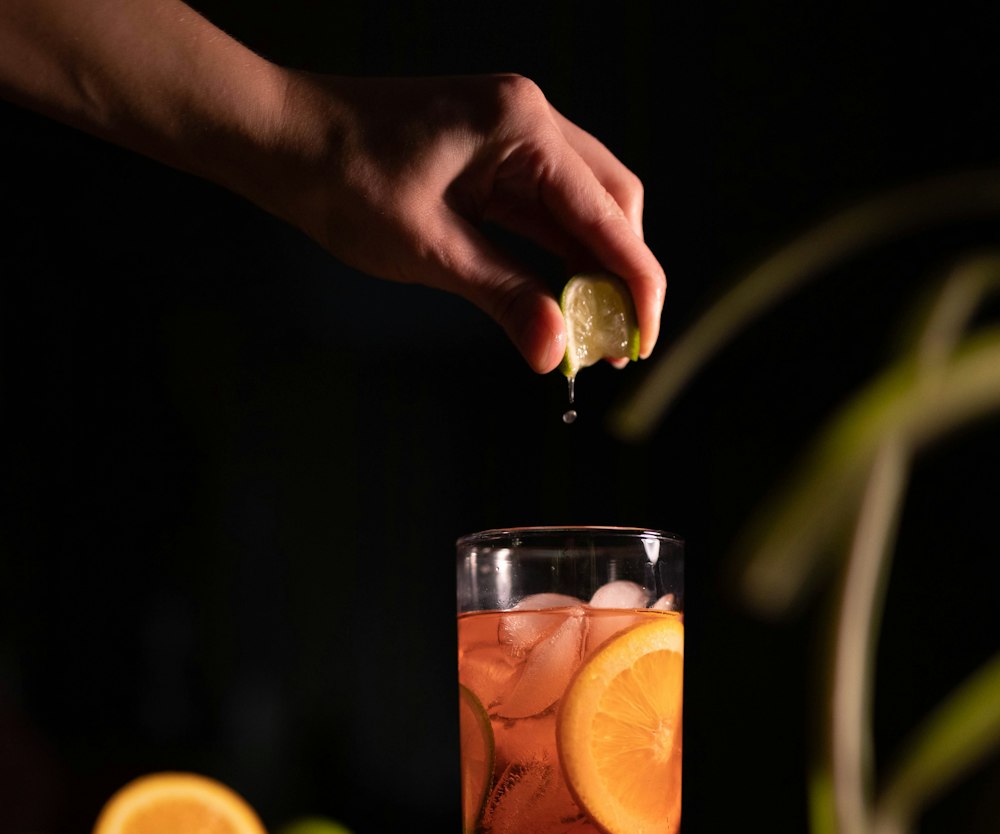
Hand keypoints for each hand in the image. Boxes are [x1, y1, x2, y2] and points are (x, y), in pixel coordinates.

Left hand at [267, 71, 666, 372]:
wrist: (284, 139)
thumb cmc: (345, 181)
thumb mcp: (429, 251)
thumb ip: (503, 297)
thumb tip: (556, 353)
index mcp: (521, 127)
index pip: (606, 214)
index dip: (635, 283)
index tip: (643, 340)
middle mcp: (529, 120)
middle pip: (612, 202)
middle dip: (623, 275)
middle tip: (618, 345)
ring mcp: (513, 134)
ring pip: (585, 206)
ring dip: (594, 268)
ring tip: (595, 334)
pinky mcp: (494, 155)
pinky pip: (547, 208)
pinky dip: (560, 255)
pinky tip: (563, 300)